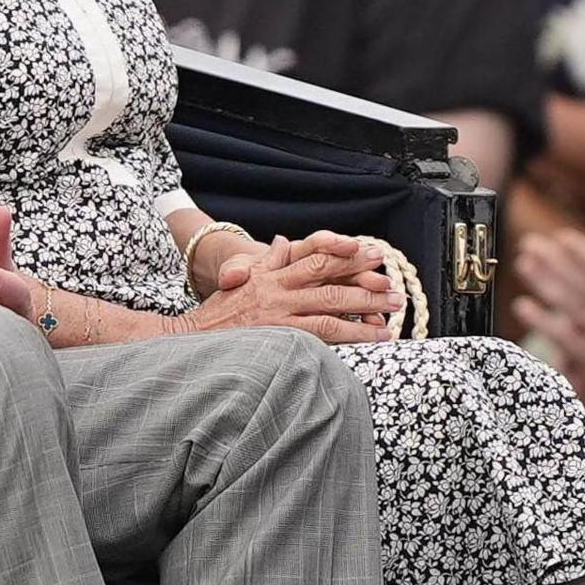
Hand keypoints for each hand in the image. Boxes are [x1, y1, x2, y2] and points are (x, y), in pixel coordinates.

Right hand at [189, 235, 401, 343]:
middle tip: (394, 291)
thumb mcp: (241, 276)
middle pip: (330, 283)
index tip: (371, 253)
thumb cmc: (218, 310)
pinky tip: (365, 342)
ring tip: (390, 323)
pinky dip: (345, 339)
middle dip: (364, 285)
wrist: (190, 335)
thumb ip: (267, 260)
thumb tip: (285, 242)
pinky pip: (318, 337)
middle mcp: (278, 290)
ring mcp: (279, 315)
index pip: (315, 257)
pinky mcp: (278, 339)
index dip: (345, 254)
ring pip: (329, 312)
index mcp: (273, 273)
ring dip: (363, 316)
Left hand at [511, 219, 584, 428]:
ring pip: (572, 308)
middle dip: (554, 262)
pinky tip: (524, 307)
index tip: (561, 237)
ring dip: (545, 285)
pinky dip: (544, 323)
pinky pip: (566, 340)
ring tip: (524, 265)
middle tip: (530, 244)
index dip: (584, 253)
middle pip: (583, 285)